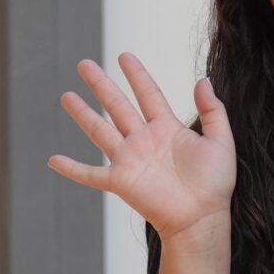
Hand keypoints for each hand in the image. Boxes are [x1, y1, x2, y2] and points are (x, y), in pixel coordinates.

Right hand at [47, 55, 234, 240]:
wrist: (202, 217)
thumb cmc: (215, 184)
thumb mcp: (221, 141)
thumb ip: (213, 110)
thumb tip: (203, 80)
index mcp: (167, 128)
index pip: (148, 94)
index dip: (136, 74)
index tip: (124, 56)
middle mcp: (144, 140)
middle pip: (117, 105)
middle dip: (100, 84)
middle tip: (84, 64)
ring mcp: (130, 160)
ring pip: (100, 130)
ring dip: (82, 114)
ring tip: (66, 96)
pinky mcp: (120, 181)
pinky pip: (90, 174)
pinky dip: (71, 168)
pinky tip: (53, 160)